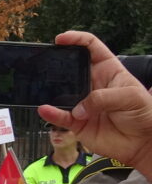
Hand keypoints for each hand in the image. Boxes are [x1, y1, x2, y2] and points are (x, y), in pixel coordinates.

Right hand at [39, 31, 151, 177]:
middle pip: (70, 69)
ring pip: (61, 93)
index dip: (76, 39)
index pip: (90, 47)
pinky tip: (45, 109)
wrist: (143, 143)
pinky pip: (60, 116)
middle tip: (46, 64)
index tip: (61, 39)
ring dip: (51, 91)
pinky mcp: (76, 122)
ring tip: (42, 88)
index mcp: (107, 70)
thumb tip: (78, 108)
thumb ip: (103, 98)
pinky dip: (51, 113)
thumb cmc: (144, 114)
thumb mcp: (131, 97)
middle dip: (57, 65)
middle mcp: (91, 84)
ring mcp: (82, 103)